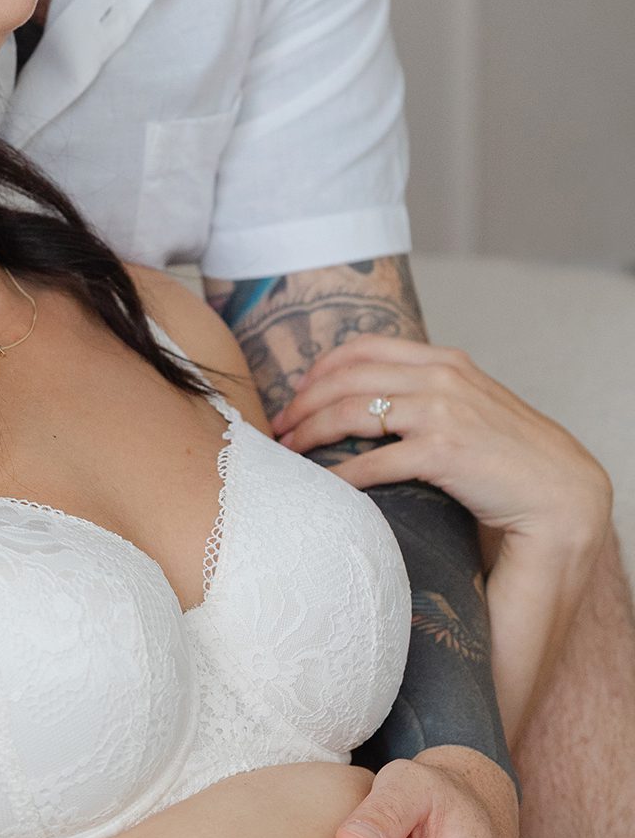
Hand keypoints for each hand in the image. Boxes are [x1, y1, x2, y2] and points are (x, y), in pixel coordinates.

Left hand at [275, 337, 611, 561]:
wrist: (558, 490)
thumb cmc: (508, 453)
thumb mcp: (470, 404)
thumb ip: (428, 392)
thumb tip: (373, 399)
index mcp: (444, 361)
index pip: (364, 348)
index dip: (320, 369)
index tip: (297, 392)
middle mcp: (439, 378)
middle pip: (346, 379)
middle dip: (302, 403)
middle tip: (278, 427)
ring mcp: (441, 413)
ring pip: (350, 413)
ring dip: (310, 433)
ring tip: (289, 452)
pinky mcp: (441, 453)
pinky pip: (373, 461)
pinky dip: (341, 473)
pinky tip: (324, 485)